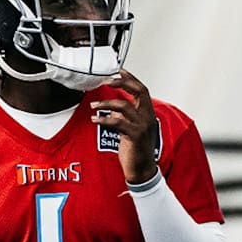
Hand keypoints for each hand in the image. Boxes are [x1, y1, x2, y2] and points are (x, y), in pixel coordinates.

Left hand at [91, 68, 158, 183]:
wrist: (142, 170)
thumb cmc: (136, 150)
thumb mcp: (132, 129)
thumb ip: (125, 116)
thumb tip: (112, 107)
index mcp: (148, 114)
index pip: (142, 90)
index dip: (131, 79)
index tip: (119, 70)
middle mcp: (147, 117)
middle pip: (138, 91)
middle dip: (122, 83)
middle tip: (107, 81)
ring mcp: (142, 126)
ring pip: (124, 106)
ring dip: (105, 104)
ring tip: (93, 106)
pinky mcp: (135, 136)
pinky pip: (117, 122)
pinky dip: (104, 120)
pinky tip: (94, 119)